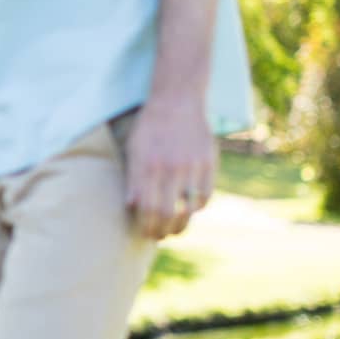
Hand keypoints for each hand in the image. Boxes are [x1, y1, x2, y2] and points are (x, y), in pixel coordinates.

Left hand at [123, 98, 215, 239]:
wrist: (177, 101)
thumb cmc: (150, 127)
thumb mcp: (134, 149)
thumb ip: (133, 178)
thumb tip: (131, 206)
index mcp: (147, 166)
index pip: (146, 209)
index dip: (146, 227)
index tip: (146, 234)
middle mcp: (169, 168)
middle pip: (166, 214)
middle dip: (162, 231)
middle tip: (159, 236)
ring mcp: (191, 166)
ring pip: (188, 210)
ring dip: (181, 225)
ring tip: (174, 229)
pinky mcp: (208, 163)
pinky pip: (205, 196)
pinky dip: (196, 208)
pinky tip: (188, 209)